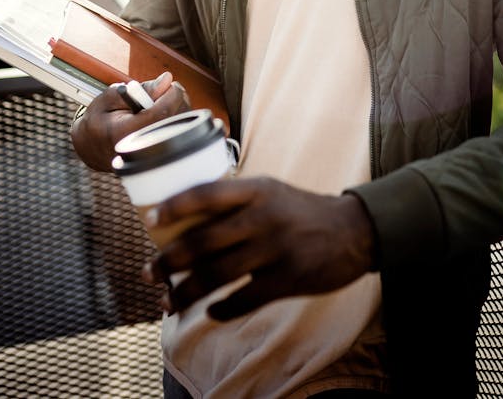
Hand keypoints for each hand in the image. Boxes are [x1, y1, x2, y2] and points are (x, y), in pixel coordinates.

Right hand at [70, 71, 189, 170]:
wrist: (91, 147)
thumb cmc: (99, 120)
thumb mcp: (110, 97)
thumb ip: (139, 89)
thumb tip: (166, 80)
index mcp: (125, 134)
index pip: (161, 113)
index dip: (171, 95)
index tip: (170, 84)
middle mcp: (141, 149)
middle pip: (176, 120)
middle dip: (176, 99)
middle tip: (165, 89)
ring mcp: (152, 156)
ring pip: (181, 127)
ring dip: (177, 108)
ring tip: (159, 102)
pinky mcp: (160, 156)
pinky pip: (179, 133)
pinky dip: (175, 119)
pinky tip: (162, 114)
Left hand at [141, 176, 377, 319]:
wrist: (353, 231)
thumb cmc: (301, 211)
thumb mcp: (271, 192)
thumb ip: (237, 202)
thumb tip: (187, 219)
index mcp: (257, 189)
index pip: (206, 194)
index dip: (174, 206)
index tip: (150, 221)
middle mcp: (263, 216)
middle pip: (203, 241)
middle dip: (169, 261)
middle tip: (148, 272)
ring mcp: (275, 249)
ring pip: (217, 276)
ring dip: (186, 291)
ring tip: (168, 300)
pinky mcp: (287, 279)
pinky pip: (243, 300)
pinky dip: (221, 310)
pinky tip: (210, 312)